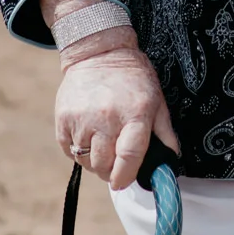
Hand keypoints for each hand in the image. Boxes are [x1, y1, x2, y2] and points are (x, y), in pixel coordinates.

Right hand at [52, 32, 181, 191]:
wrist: (99, 52)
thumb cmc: (132, 78)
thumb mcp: (156, 99)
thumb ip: (164, 132)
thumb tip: (170, 161)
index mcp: (135, 113)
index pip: (129, 156)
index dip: (126, 176)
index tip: (123, 182)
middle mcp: (107, 117)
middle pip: (104, 164)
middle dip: (110, 172)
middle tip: (115, 164)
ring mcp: (82, 118)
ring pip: (85, 160)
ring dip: (94, 162)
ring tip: (102, 146)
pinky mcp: (63, 118)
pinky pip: (68, 149)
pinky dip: (78, 151)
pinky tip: (88, 137)